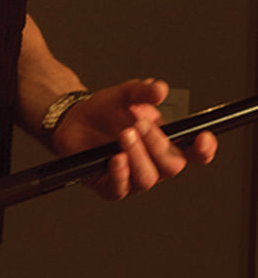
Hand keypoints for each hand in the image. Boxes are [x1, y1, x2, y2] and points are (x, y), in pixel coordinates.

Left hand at [51, 78, 217, 200]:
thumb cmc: (106, 110)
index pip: (194, 153)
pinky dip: (120, 173)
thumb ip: (143, 91)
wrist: (75, 119)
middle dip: (158, 144)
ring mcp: (134, 178)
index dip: (203, 149)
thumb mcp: (125, 94)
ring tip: (124, 134)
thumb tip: (160, 89)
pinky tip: (116, 158)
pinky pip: (121, 189)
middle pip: (172, 166)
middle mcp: (154, 164)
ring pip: (148, 178)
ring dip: (138, 155)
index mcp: (166, 143)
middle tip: (140, 124)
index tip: (202, 138)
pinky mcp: (111, 187)